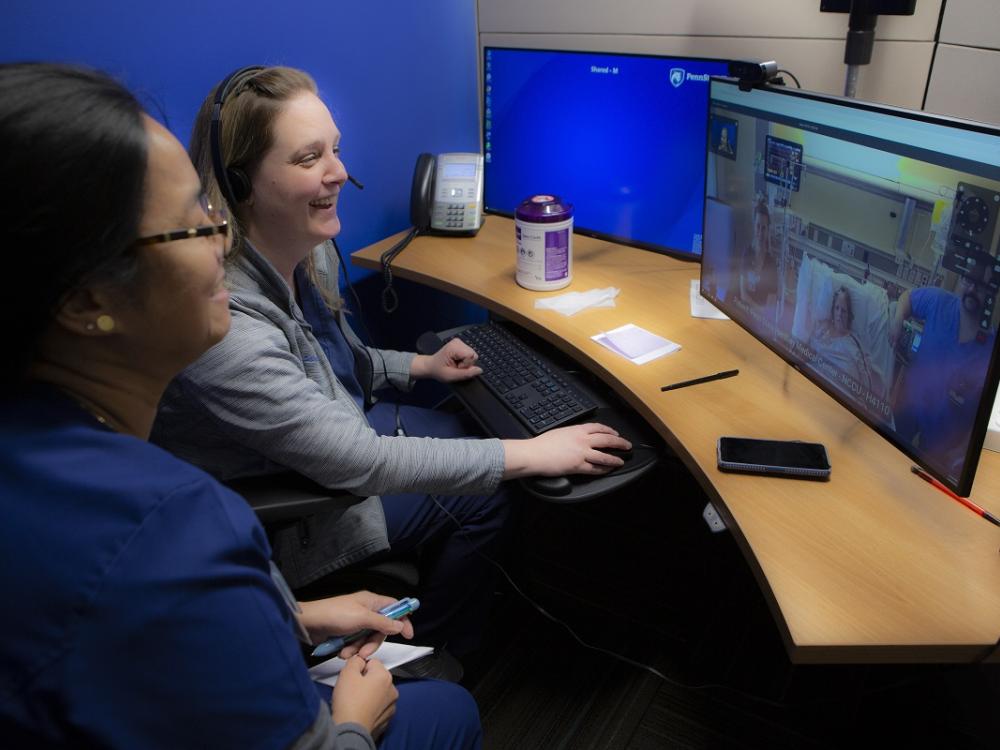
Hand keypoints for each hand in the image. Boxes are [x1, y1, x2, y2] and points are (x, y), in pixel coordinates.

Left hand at [298, 591, 414, 658]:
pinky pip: (356, 644)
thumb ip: (382, 622)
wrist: (309, 623)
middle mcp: (366, 611)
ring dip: (360, 648)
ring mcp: (356, 623)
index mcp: (372, 602)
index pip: (395, 608)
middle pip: (382, 629)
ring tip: (348, 653)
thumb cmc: (335, 615)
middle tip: (365, 652)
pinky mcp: (346, 633)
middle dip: (373, 643)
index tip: (409, 635)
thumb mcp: (362, 618)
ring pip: (368, 639)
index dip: (403, 619)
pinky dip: (351, 649)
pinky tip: (342, 652)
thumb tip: (400, 625)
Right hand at [331, 656, 397, 738]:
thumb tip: (359, 660)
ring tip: (354, 701)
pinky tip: (359, 710)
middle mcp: (392, 690)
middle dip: (364, 681)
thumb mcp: (347, 673)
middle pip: (376, 677)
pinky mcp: (386, 719)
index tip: (351, 677)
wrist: (350, 730)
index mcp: (385, 676)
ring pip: (377, 692)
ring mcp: (390, 706)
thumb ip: (355, 660)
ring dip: (367, 694)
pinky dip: (369, 707)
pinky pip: (377, 707)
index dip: (359, 668)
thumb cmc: (349, 703)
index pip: (372, 662)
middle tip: (351, 689)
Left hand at [410, 338, 481, 382]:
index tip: (456, 367)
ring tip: (455, 364)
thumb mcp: (451, 376)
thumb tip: (479, 370)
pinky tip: (456, 361)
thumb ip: (466, 373)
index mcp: (454, 347)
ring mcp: (460, 342)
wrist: (432, 366)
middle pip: (473, 355)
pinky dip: (465, 360)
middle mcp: (458, 342)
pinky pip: (470, 355)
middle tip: (455, 366)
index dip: (466, 365)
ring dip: (465, 363)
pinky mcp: (462, 345)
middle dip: (466, 364)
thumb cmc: (438, 370)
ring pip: (473, 355)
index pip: (471, 356)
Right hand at [501, 422, 630, 478]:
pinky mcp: (578, 466)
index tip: (615, 433)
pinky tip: (608, 470)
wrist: (534, 453)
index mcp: (577, 430)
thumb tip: (577, 437)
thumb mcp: (560, 432)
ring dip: (615, 459)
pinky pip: (595, 469)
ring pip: (604, 456)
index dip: (610, 430)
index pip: (599, 428)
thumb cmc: (542, 444)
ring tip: (621, 460)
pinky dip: (603, 470)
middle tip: (627, 445)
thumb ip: (571, 434)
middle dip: (619, 443)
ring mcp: (582, 453)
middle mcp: (582, 440)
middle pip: (606, 440)